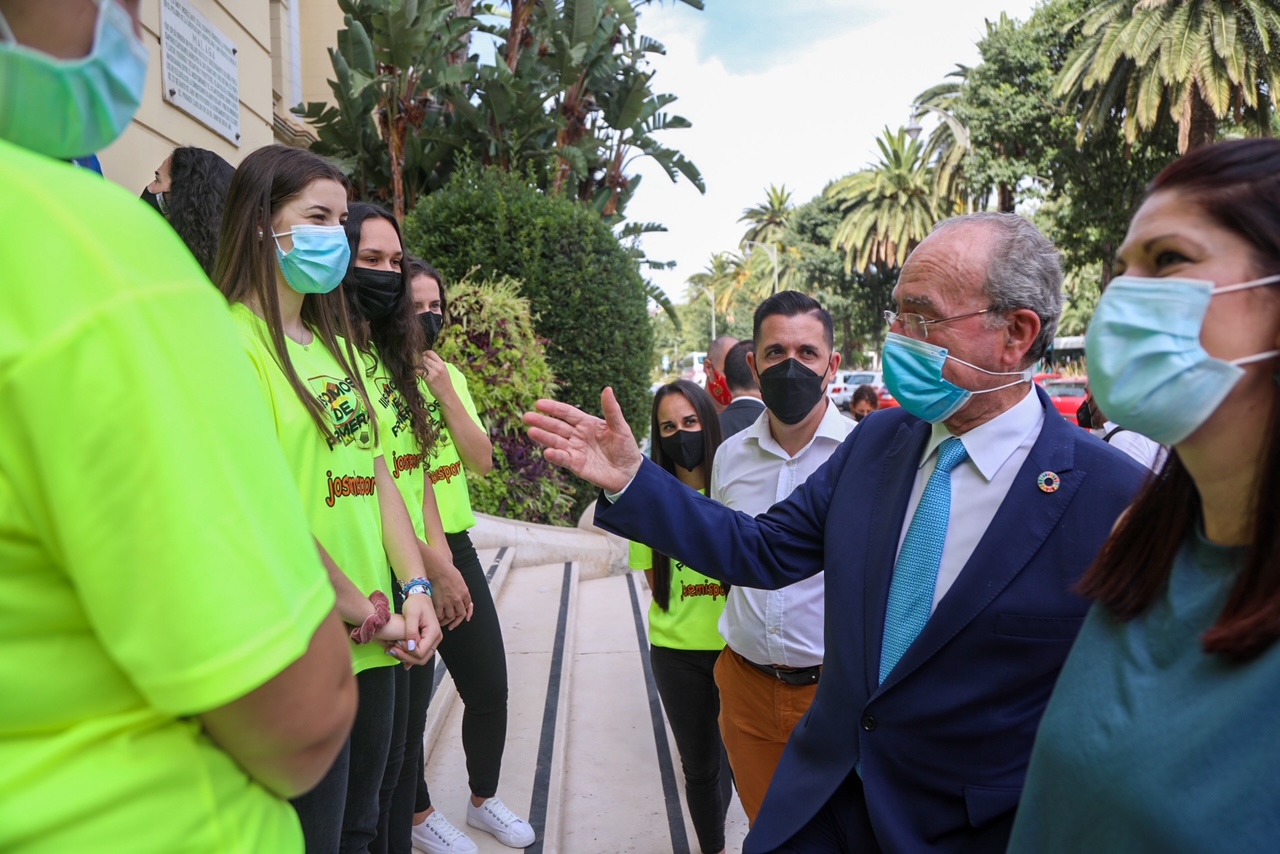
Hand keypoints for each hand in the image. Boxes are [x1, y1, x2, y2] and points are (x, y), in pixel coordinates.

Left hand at [374, 609, 435, 667]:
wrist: (420, 597)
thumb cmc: (416, 603)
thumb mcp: (411, 614)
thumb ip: (411, 631)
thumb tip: (410, 647)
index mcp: (433, 632)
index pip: (421, 652)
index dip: (407, 652)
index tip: (396, 643)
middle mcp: (436, 638)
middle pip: (422, 658)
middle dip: (406, 657)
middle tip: (392, 650)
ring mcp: (433, 640)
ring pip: (421, 658)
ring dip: (407, 657)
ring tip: (394, 650)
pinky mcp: (428, 640)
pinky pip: (420, 653)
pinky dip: (410, 656)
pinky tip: (400, 654)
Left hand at [419, 350, 452, 400]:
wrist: (447, 394)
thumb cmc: (445, 383)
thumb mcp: (444, 371)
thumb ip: (437, 364)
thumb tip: (426, 358)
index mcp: (442, 364)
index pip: (431, 353)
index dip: (424, 353)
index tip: (422, 356)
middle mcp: (438, 367)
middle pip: (424, 358)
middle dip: (420, 361)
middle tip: (418, 365)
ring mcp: (434, 373)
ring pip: (421, 364)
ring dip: (417, 366)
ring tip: (418, 369)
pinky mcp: (429, 379)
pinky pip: (419, 372)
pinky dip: (416, 371)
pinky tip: (416, 373)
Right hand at [430, 562, 473, 630]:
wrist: (437, 568)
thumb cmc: (447, 571)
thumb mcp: (460, 580)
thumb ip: (461, 590)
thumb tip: (462, 598)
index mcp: (464, 592)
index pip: (466, 607)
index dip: (464, 612)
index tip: (461, 616)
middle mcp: (458, 599)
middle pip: (459, 613)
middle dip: (456, 618)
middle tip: (451, 622)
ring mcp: (448, 602)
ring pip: (450, 616)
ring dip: (447, 618)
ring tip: (443, 620)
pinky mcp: (438, 603)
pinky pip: (440, 615)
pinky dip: (439, 618)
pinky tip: (436, 617)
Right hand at [524, 388, 642, 493]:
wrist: (630, 473)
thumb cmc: (626, 448)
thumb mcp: (620, 427)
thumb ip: (612, 410)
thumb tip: (607, 389)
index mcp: (586, 423)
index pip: (567, 413)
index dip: (553, 408)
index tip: (539, 403)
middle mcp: (577, 436)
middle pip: (557, 427)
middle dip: (542, 422)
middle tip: (526, 416)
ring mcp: (575, 450)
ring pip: (556, 442)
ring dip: (544, 437)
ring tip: (531, 432)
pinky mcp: (576, 465)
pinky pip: (564, 459)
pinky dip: (556, 456)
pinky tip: (547, 452)